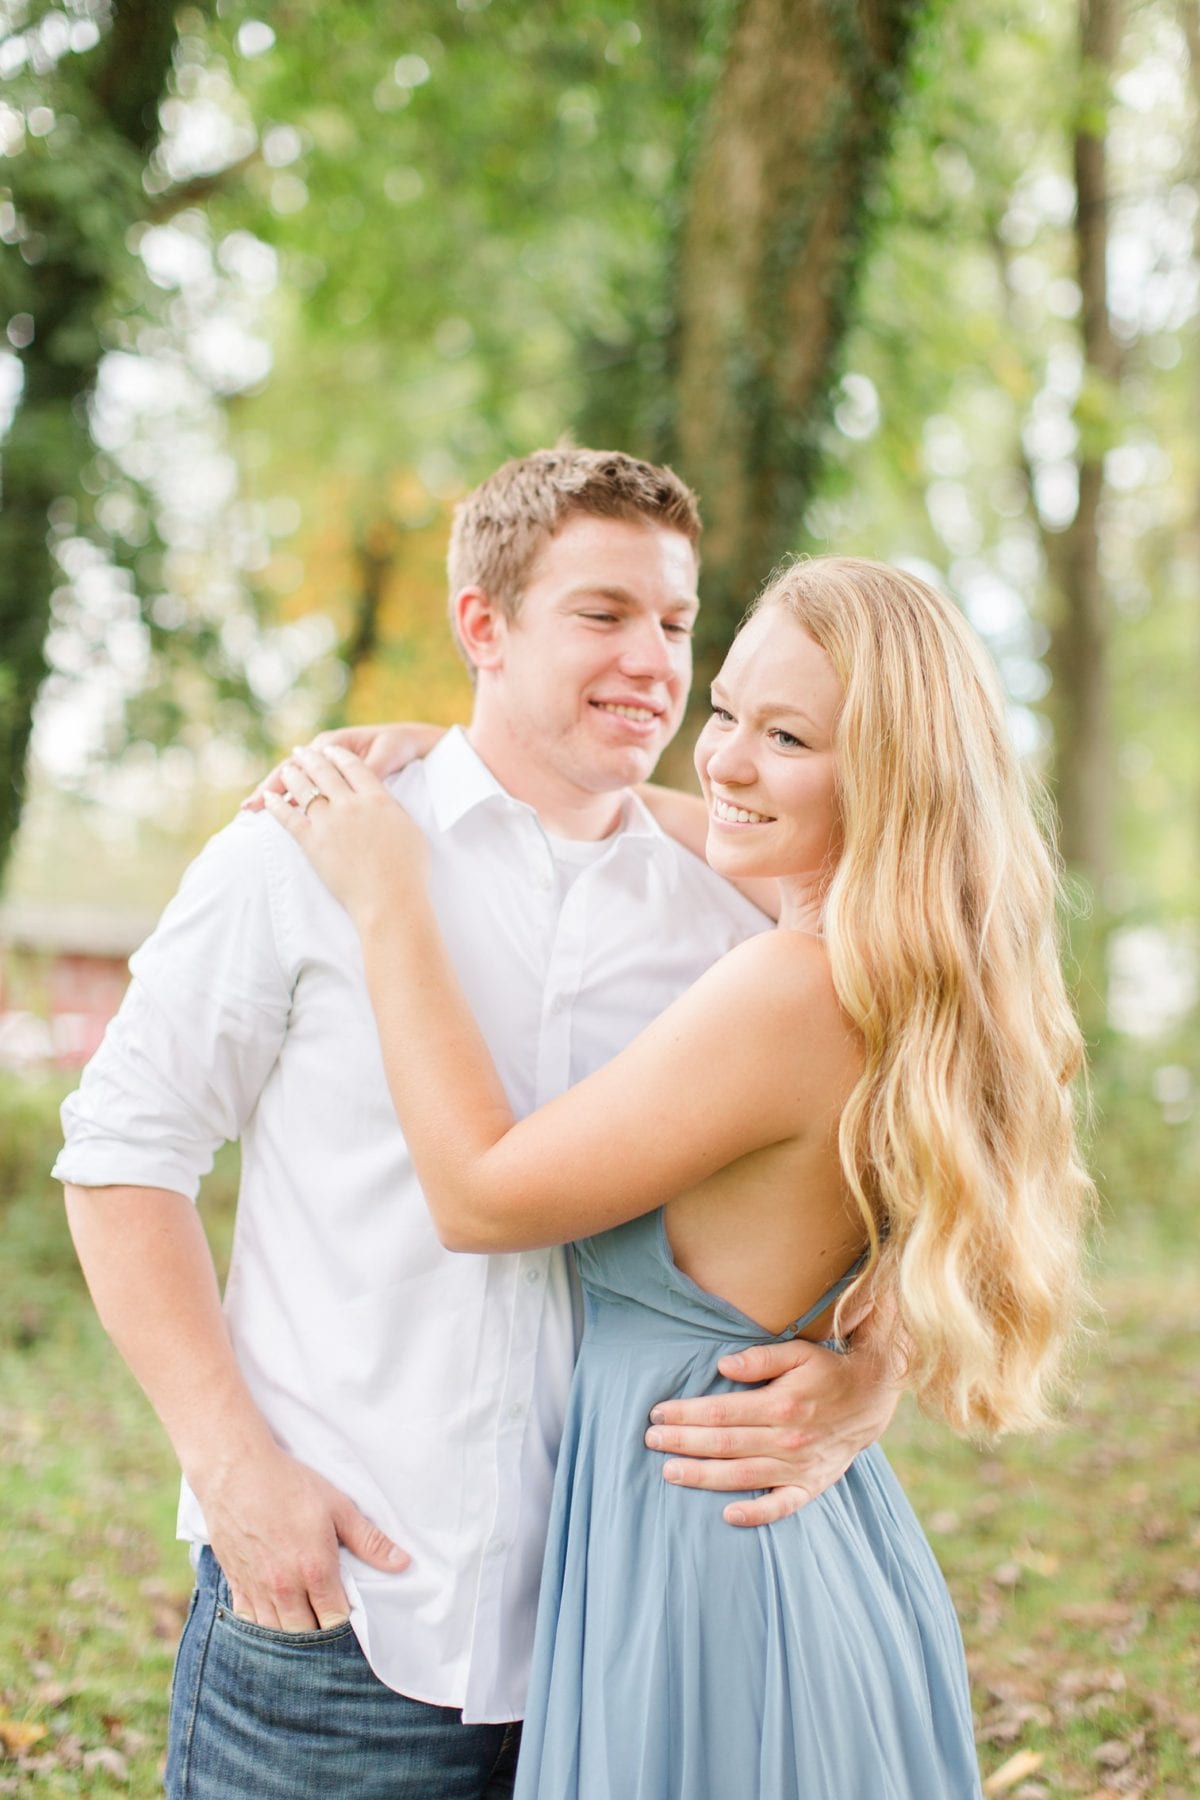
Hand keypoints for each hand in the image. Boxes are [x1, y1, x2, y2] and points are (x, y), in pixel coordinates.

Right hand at [195, 1442, 409, 1630]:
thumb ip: (369, 1541)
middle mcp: (284, 1587)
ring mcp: (256, 1588)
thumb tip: (402, 1564)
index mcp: (314, 1570)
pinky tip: (273, 1620)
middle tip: (329, 1623)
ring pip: (275, 1634)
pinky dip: (262, 1627)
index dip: (346, 1623)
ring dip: (291, 1636)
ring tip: (304, 1625)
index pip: (335, 1620)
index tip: (351, 1615)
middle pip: (305, 1635)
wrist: (236, 1471)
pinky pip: (249, 1622)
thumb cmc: (290, 1485)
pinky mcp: (235, 1583)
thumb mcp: (338, 1506)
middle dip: (319, 1635)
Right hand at [242, 722, 447, 812]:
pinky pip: (309, 786)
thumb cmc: (395, 747)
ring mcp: (327, 766)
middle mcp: (324, 753)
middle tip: (247, 809)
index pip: (298, 765)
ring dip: (274, 793)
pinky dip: (292, 797)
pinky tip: (277, 810)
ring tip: (252, 809)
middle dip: (267, 789)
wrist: (408, 743)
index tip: (265, 799)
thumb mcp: (384, 755)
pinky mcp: (333, 777)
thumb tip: (354, 780)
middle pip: (289, 773)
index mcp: (333, 744)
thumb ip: (367, 767)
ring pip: (295, 780)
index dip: (280, 781)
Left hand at [263, 743, 429, 917]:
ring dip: (292, 775)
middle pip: (325, 771)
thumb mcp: (410, 830)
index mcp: (377, 799)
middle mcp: (351, 804)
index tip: (330, 750)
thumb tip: (384, 802)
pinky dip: (276, 805)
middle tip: (301, 752)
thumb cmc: (408, 872)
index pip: (353, 767)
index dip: (339, 756)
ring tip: (287, 769)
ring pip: (304, 788)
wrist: (390, 899)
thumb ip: (393, 811)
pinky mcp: (312, 843)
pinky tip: (269, 798)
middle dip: (310, 758)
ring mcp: (329, 822)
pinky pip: (288, 817)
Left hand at [644, 1333, 900, 1526]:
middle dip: (684, 1442)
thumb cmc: (827, 1372)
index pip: (722, 1411)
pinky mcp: (811, 1486)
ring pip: (743, 1476)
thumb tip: (722, 1364)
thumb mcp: (798, 1352)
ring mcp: (799, 1467)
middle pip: (725, 1444)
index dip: (687, 1414)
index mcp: (781, 1404)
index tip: (658, 1414)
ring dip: (703, 1476)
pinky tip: (728, 1515)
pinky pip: (782, 1507)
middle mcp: (788, 1438)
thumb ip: (760, 1359)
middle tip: (650, 1441)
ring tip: (669, 1473)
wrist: (872, 1399)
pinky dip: (757, 1514)